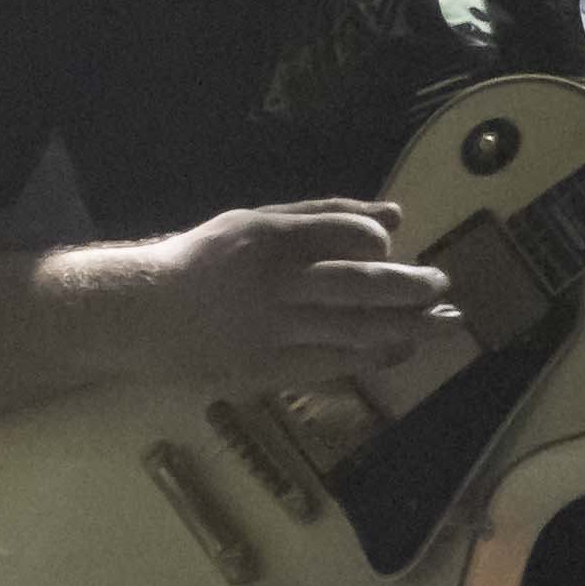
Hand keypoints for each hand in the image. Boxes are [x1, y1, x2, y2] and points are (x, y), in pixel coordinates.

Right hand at [111, 198, 465, 385]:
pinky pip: (332, 365)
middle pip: (358, 285)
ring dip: (409, 327)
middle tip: (442, 284)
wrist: (138, 315)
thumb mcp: (256, 223)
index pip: (344, 234)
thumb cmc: (206, 262)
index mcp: (266, 237)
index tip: (390, 250)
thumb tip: (395, 216)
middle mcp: (271, 282)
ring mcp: (269, 330)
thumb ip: (325, 216)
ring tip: (445, 323)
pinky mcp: (264, 369)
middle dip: (412, 286)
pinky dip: (372, 357)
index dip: (376, 243)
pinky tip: (400, 349)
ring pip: (354, 329)